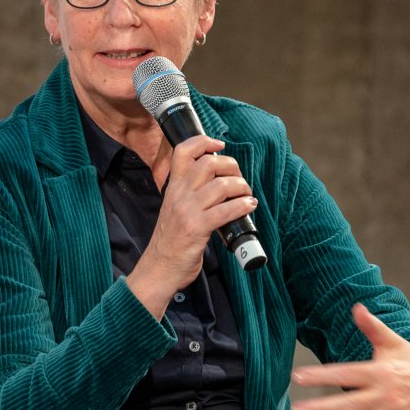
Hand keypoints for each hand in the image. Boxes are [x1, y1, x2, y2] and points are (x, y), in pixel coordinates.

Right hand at [128, 135, 257, 317]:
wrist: (159, 267)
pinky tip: (249, 207)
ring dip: (242, 188)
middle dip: (232, 167)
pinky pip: (227, 210)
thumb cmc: (171, 241)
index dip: (203, 141)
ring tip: (247, 196)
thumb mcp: (174, 209)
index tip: (219, 145)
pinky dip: (243, 206)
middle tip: (239, 180)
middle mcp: (178, 195)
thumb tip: (218, 180)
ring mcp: (187, 211)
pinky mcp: (197, 228)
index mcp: (172, 187)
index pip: (183, 151)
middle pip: (209, 164)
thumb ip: (189, 193)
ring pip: (222, 185)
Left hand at [291, 303, 409, 409]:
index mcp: (379, 372)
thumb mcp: (392, 341)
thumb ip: (372, 327)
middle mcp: (385, 395)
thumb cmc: (409, 359)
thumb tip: (357, 307)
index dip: (322, 375)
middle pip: (351, 404)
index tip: (298, 376)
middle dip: (324, 409)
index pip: (346, 374)